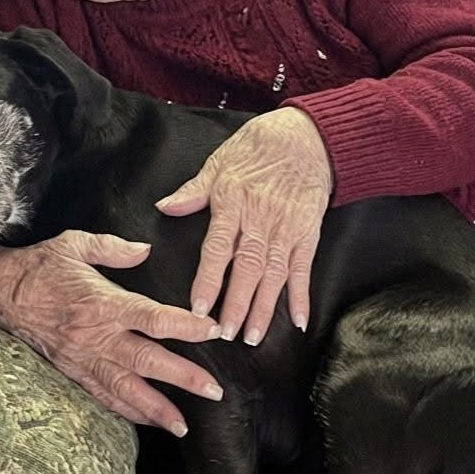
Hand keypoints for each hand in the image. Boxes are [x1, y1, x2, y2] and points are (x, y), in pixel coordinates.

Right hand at [0, 230, 223, 435]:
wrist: (0, 292)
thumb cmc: (39, 266)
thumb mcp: (75, 244)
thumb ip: (114, 247)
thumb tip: (145, 251)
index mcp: (103, 303)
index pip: (154, 318)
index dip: (186, 326)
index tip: (213, 331)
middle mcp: (97, 336)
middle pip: (148, 361)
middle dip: (184, 378)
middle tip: (214, 391)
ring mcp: (84, 358)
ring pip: (126, 389)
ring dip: (157, 409)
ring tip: (183, 425)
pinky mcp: (73, 371)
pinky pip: (103, 397)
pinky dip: (126, 412)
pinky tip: (147, 421)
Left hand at [156, 108, 332, 345]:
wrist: (307, 136)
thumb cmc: (258, 147)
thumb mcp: (219, 162)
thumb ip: (193, 191)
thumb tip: (165, 207)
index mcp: (233, 203)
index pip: (218, 248)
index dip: (209, 280)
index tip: (199, 307)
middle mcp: (261, 220)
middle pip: (247, 268)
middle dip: (237, 305)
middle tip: (225, 334)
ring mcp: (287, 228)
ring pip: (274, 275)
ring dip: (264, 308)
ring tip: (253, 337)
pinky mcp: (309, 232)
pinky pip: (304, 269)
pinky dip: (302, 295)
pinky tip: (299, 321)